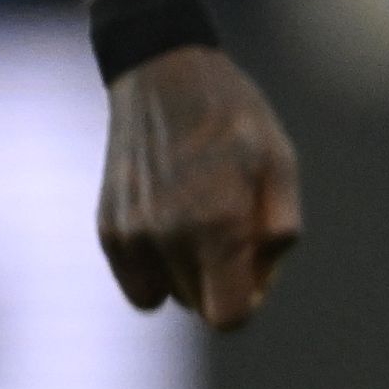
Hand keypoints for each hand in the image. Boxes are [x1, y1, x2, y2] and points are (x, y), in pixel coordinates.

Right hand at [98, 44, 304, 326]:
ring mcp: (131, 234)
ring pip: (168, 294)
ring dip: (188, 272)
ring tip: (199, 215)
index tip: (253, 266)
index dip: (248, 299)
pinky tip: (168, 221)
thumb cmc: (233, 118)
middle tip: (231, 222)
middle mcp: (168, 236)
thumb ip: (278, 232)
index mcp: (217, 224)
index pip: (228, 317)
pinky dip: (154, 266)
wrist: (162, 72)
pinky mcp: (108, 229)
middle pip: (200, 304)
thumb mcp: (279, 164)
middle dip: (222, 278)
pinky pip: (137, 283)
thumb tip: (257, 287)